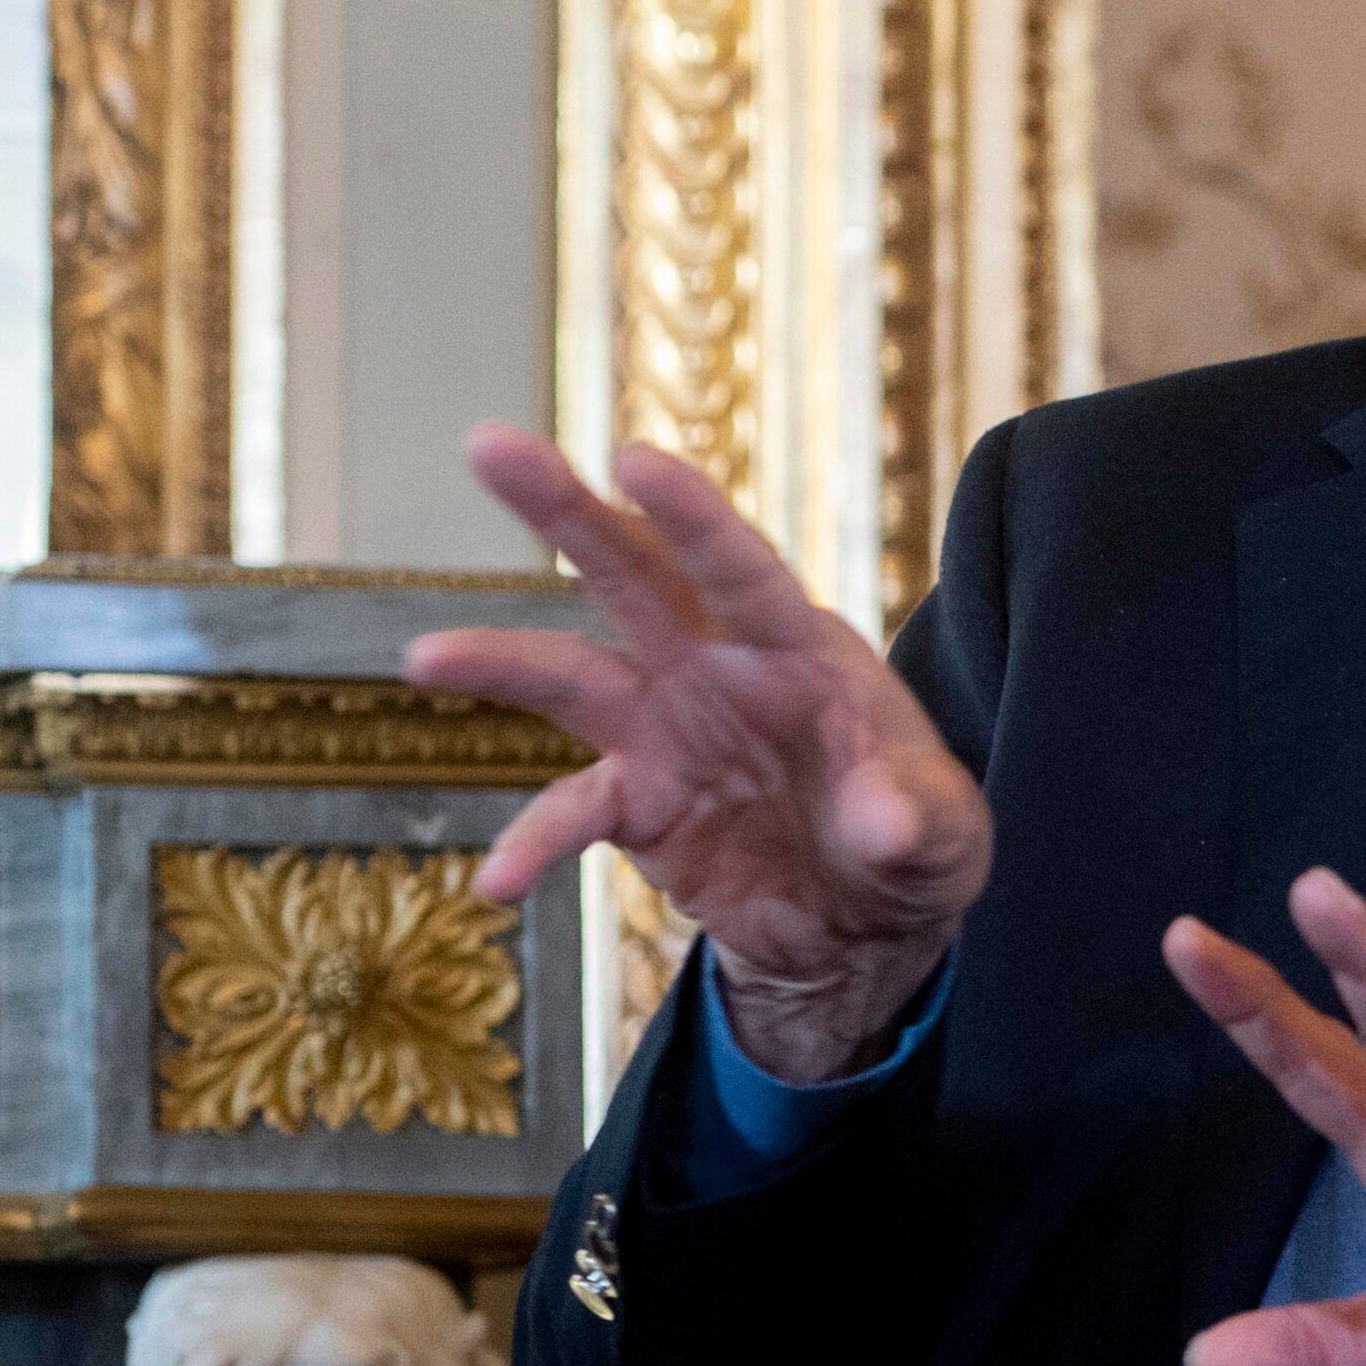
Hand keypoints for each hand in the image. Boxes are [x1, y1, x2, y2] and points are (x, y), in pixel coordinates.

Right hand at [405, 426, 992, 1079]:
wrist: (865, 920)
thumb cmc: (915, 841)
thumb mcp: (941, 835)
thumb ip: (913, 819)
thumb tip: (881, 821)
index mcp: (802, 648)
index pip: (742, 569)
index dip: (692, 518)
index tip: (634, 460)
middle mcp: (719, 666)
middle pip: (631, 572)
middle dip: (564, 509)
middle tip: (487, 445)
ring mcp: (667, 727)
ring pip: (570, 670)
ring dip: (498, 660)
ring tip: (424, 654)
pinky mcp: (636, 799)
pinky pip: (568, 811)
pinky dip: (531, 844)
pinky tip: (497, 886)